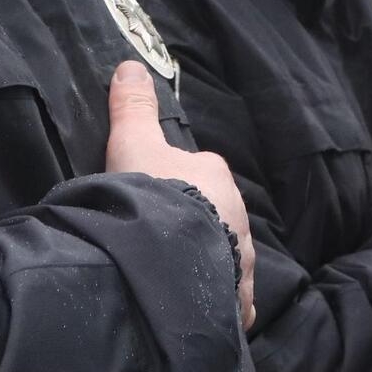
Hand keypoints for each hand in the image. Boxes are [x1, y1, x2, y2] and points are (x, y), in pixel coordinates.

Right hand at [104, 61, 256, 329]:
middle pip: (214, 217)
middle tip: (158, 242)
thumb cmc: (151, 196)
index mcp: (215, 175)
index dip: (175, 186)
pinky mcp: (237, 298)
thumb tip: (131, 64)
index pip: (199, 175)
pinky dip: (215, 302)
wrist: (166, 258)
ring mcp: (241, 259)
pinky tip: (192, 308)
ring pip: (223, 258)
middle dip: (194, 228)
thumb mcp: (133, 144)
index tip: (152, 201)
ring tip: (172, 278)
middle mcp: (238, 215)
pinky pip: (228, 299)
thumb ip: (133, 108)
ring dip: (205, 265)